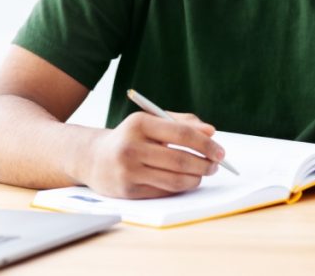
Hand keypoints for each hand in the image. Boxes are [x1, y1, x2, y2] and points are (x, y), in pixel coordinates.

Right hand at [81, 111, 223, 198]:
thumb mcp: (150, 122)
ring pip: (174, 180)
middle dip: (204, 164)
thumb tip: (211, 132)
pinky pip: (164, 191)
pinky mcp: (128, 191)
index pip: (181, 134)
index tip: (220, 151)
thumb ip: (182, 123)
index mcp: (138, 124)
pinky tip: (184, 181)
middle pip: (180, 160)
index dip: (205, 144)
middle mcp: (131, 147)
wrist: (94, 158)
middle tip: (215, 165)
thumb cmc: (130, 138)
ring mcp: (128, 171)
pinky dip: (180, 187)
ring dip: (195, 178)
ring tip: (202, 173)